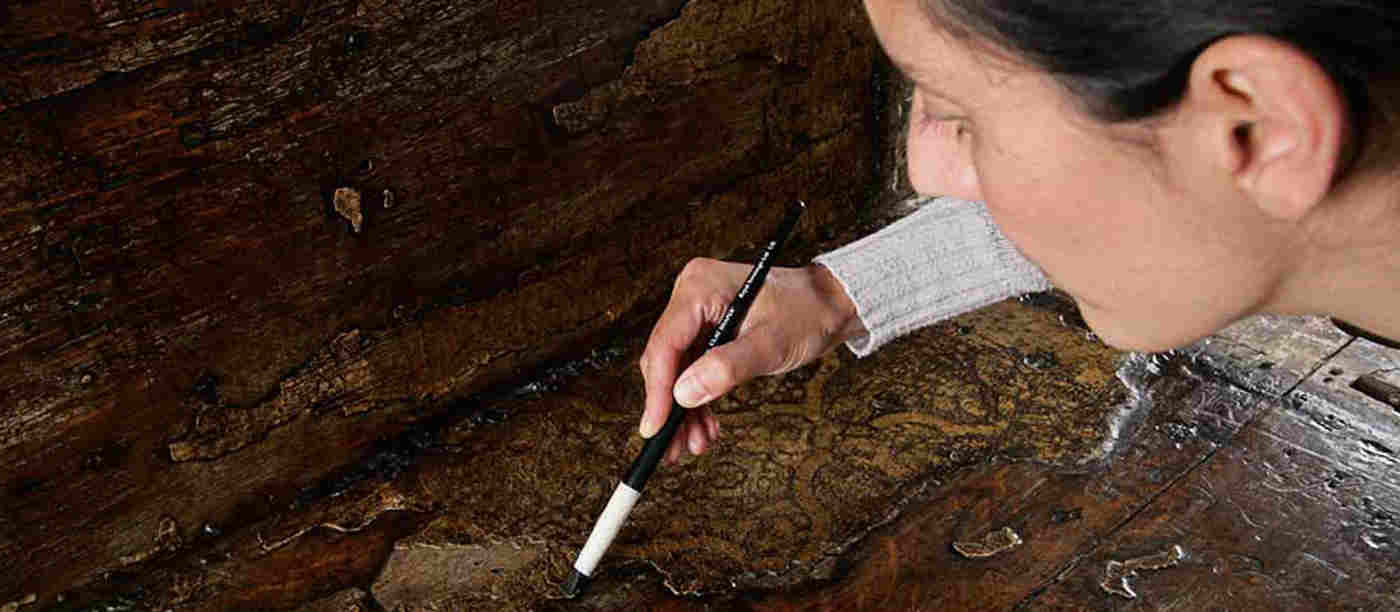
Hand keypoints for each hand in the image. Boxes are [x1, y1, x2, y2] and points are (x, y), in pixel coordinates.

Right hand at [638, 257, 865, 462]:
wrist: (828, 306)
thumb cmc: (807, 313)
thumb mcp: (771, 344)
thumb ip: (727, 368)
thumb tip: (684, 394)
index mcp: (700, 286)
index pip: (666, 343)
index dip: (658, 390)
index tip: (656, 428)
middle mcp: (691, 295)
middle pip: (665, 359)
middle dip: (671, 407)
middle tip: (675, 447)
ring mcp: (697, 313)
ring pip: (675, 370)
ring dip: (684, 410)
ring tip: (696, 443)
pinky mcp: (705, 330)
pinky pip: (691, 369)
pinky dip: (697, 399)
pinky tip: (705, 426)